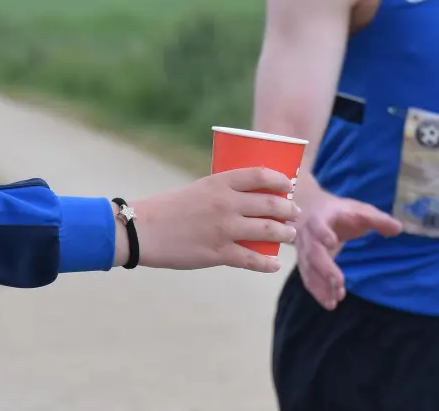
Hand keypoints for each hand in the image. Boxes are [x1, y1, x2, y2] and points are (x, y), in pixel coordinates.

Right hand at [123, 167, 300, 272]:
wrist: (143, 230)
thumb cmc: (170, 208)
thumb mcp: (199, 189)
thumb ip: (222, 193)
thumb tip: (247, 201)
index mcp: (220, 182)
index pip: (260, 175)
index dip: (280, 179)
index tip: (289, 184)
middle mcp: (226, 203)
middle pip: (270, 203)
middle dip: (288, 209)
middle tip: (295, 213)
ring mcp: (224, 229)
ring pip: (268, 231)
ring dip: (284, 234)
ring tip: (290, 235)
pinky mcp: (218, 253)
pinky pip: (251, 259)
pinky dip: (267, 263)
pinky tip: (275, 264)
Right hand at [295, 183, 402, 309]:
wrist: (311, 211)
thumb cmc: (341, 212)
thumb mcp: (359, 211)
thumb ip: (378, 220)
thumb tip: (398, 228)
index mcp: (320, 218)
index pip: (318, 225)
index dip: (323, 233)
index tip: (332, 243)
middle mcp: (307, 235)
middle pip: (312, 252)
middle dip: (324, 268)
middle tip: (339, 282)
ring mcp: (303, 251)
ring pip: (309, 269)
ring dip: (321, 285)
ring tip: (334, 301)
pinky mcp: (305, 263)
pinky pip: (308, 279)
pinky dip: (318, 291)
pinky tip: (330, 302)